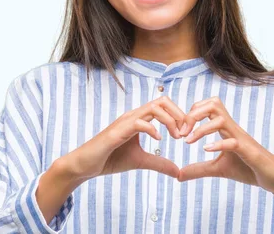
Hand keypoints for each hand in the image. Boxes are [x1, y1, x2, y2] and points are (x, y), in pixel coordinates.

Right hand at [66, 96, 184, 180]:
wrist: (86, 165)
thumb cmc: (110, 159)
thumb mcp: (140, 161)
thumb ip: (159, 163)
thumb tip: (178, 172)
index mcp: (139, 119)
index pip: (164, 106)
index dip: (180, 116)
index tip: (186, 134)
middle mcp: (133, 116)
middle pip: (162, 101)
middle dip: (179, 115)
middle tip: (185, 134)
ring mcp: (125, 122)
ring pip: (153, 108)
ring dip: (170, 120)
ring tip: (177, 136)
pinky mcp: (117, 132)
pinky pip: (139, 123)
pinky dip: (153, 129)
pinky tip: (159, 141)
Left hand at [177, 96, 273, 195]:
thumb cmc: (248, 168)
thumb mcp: (218, 169)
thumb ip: (198, 169)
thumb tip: (178, 175)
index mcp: (225, 128)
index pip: (206, 107)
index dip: (189, 114)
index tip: (180, 131)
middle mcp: (232, 129)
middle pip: (213, 104)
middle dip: (193, 115)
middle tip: (182, 133)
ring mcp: (241, 138)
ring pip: (221, 119)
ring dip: (201, 129)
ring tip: (189, 142)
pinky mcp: (249, 152)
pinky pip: (233, 142)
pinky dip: (218, 144)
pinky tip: (206, 150)